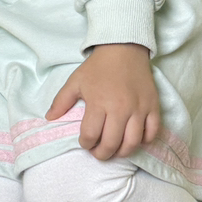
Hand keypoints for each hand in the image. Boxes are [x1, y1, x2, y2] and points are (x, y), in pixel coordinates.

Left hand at [47, 43, 160, 159]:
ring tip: (115, 149)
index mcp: (99, 103)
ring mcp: (138, 108)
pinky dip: (145, 140)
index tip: (85, 142)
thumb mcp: (75, 81)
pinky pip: (152, 132)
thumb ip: (61, 101)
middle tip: (98, 152)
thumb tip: (49, 118)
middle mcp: (120, 108)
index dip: (85, 144)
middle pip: (111, 144)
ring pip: (132, 142)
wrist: (124, 48)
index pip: (91, 135)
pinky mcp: (153, 106)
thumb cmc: (98, 66)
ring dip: (122, 152)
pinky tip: (135, 139)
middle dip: (102, 154)